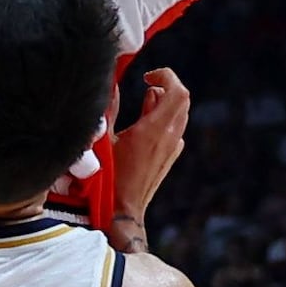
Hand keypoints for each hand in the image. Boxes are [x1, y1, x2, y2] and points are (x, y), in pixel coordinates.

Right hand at [109, 64, 192, 229]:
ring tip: (145, 99)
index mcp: (154, 130)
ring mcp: (172, 148)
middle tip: (147, 83)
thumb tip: (112, 86)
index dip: (166, 76)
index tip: (146, 77)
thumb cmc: (109, 178)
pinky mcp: (170, 156)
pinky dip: (164, 116)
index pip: (178, 91)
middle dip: (166, 85)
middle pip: (182, 99)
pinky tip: (146, 121)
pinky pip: (174, 128)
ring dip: (165, 101)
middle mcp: (169, 137)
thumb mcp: (103, 140)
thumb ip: (109, 110)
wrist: (123, 210)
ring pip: (179, 113)